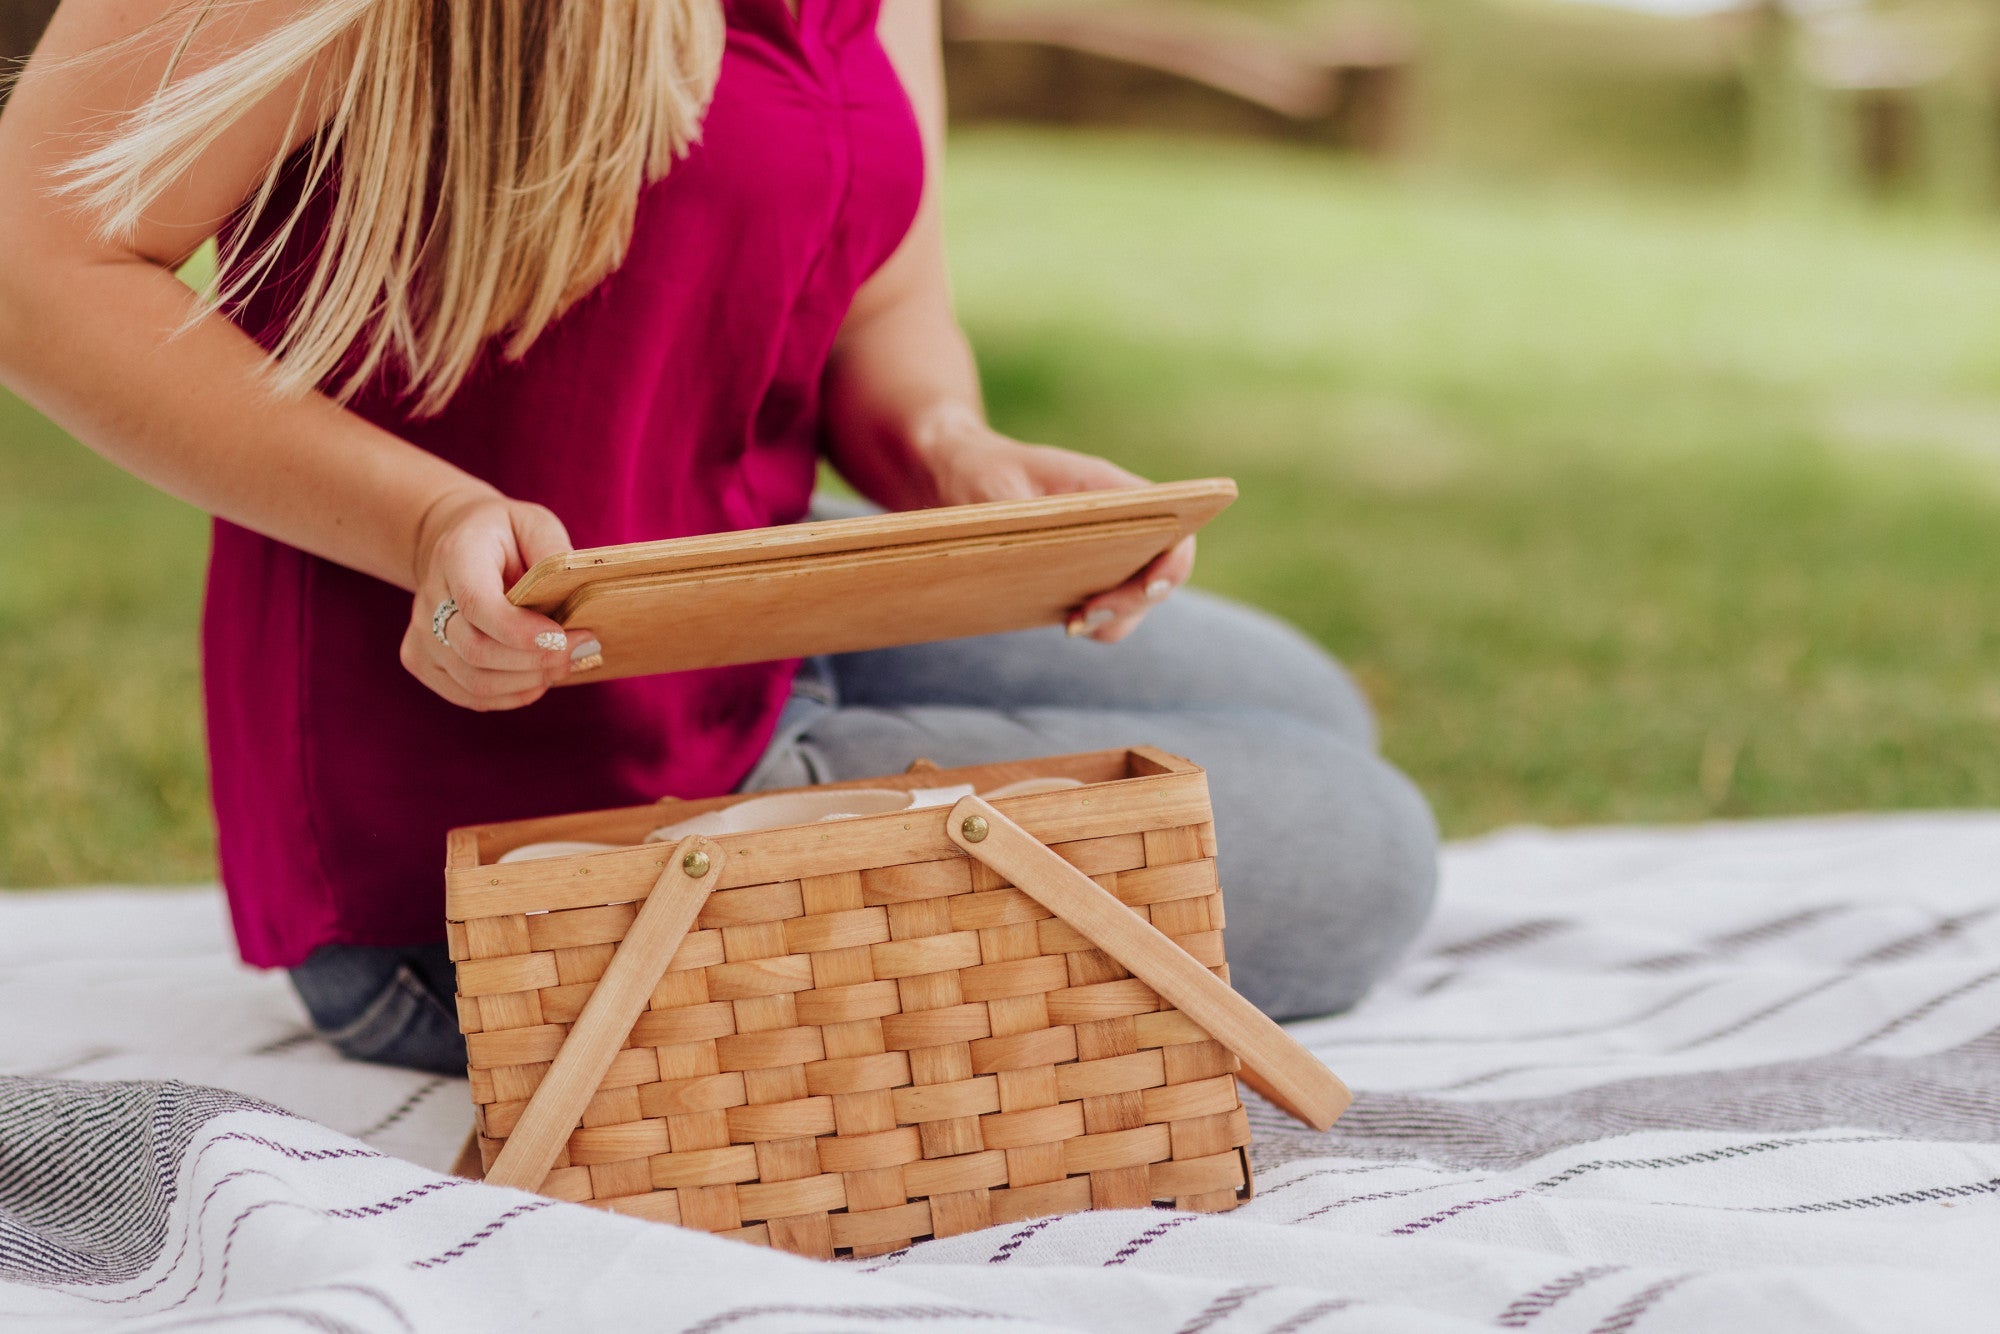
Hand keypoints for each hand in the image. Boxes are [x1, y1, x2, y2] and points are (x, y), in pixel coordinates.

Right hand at [401, 490, 593, 709]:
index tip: (562, 637)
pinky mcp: (422, 660)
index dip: (519, 631)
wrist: (454, 541)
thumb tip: (577, 591)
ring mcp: (420, 634)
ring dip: (528, 682)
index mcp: (456, 556)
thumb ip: (554, 553)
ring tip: (564, 664)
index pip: (476, 604)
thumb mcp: (534, 524)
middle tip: (582, 649)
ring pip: (473, 681)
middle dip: (536, 660)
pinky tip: (537, 679)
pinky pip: (467, 695)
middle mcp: (429, 597)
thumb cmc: (503, 534)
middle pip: (476, 650)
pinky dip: (510, 696)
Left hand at [916, 410, 1194, 643]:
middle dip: (1131, 604)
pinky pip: (1105, 608)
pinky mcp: (1085, 575)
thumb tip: (1055, 561)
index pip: (1175, 529)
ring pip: (1134, 600)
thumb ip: (1029, 522)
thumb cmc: (982, 469)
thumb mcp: (997, 488)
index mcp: (1112, 489)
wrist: (959, 472)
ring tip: (1070, 625)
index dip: (1173, 564)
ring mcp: (1108, 551)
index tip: (1147, 588)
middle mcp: (1122, 522)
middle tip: (1082, 620)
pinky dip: (1093, 621)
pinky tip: (1061, 621)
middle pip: (1158, 576)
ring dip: (1112, 620)